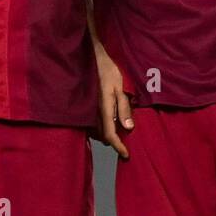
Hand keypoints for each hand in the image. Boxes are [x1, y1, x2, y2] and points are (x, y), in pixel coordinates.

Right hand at [94, 45, 133, 159]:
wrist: (93, 59)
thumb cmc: (109, 71)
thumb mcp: (121, 88)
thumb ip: (124, 108)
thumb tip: (128, 127)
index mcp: (104, 109)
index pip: (110, 135)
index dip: (118, 147)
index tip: (126, 156)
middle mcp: (94, 112)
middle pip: (103, 136)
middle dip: (113, 141)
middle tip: (126, 144)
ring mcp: (89, 110)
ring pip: (97, 131)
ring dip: (107, 134)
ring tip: (119, 133)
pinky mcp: (87, 106)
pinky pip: (93, 123)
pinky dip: (102, 127)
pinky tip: (110, 121)